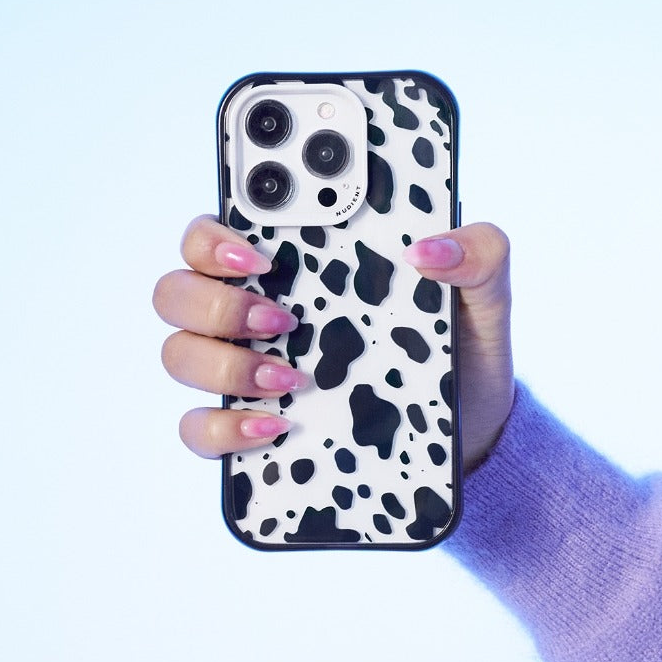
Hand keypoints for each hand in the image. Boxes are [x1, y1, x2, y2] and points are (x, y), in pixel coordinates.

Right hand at [153, 216, 513, 473]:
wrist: (474, 434)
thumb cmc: (465, 347)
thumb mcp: (486, 295)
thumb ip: (480, 251)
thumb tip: (431, 248)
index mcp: (295, 262)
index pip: (217, 226)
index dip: (213, 233)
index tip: (258, 253)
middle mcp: (254, 311)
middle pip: (175, 288)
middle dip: (214, 300)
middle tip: (282, 316)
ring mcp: (246, 373)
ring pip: (178, 354)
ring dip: (224, 363)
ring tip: (290, 379)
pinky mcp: (251, 433)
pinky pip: (197, 429)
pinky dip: (223, 427)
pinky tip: (274, 427)